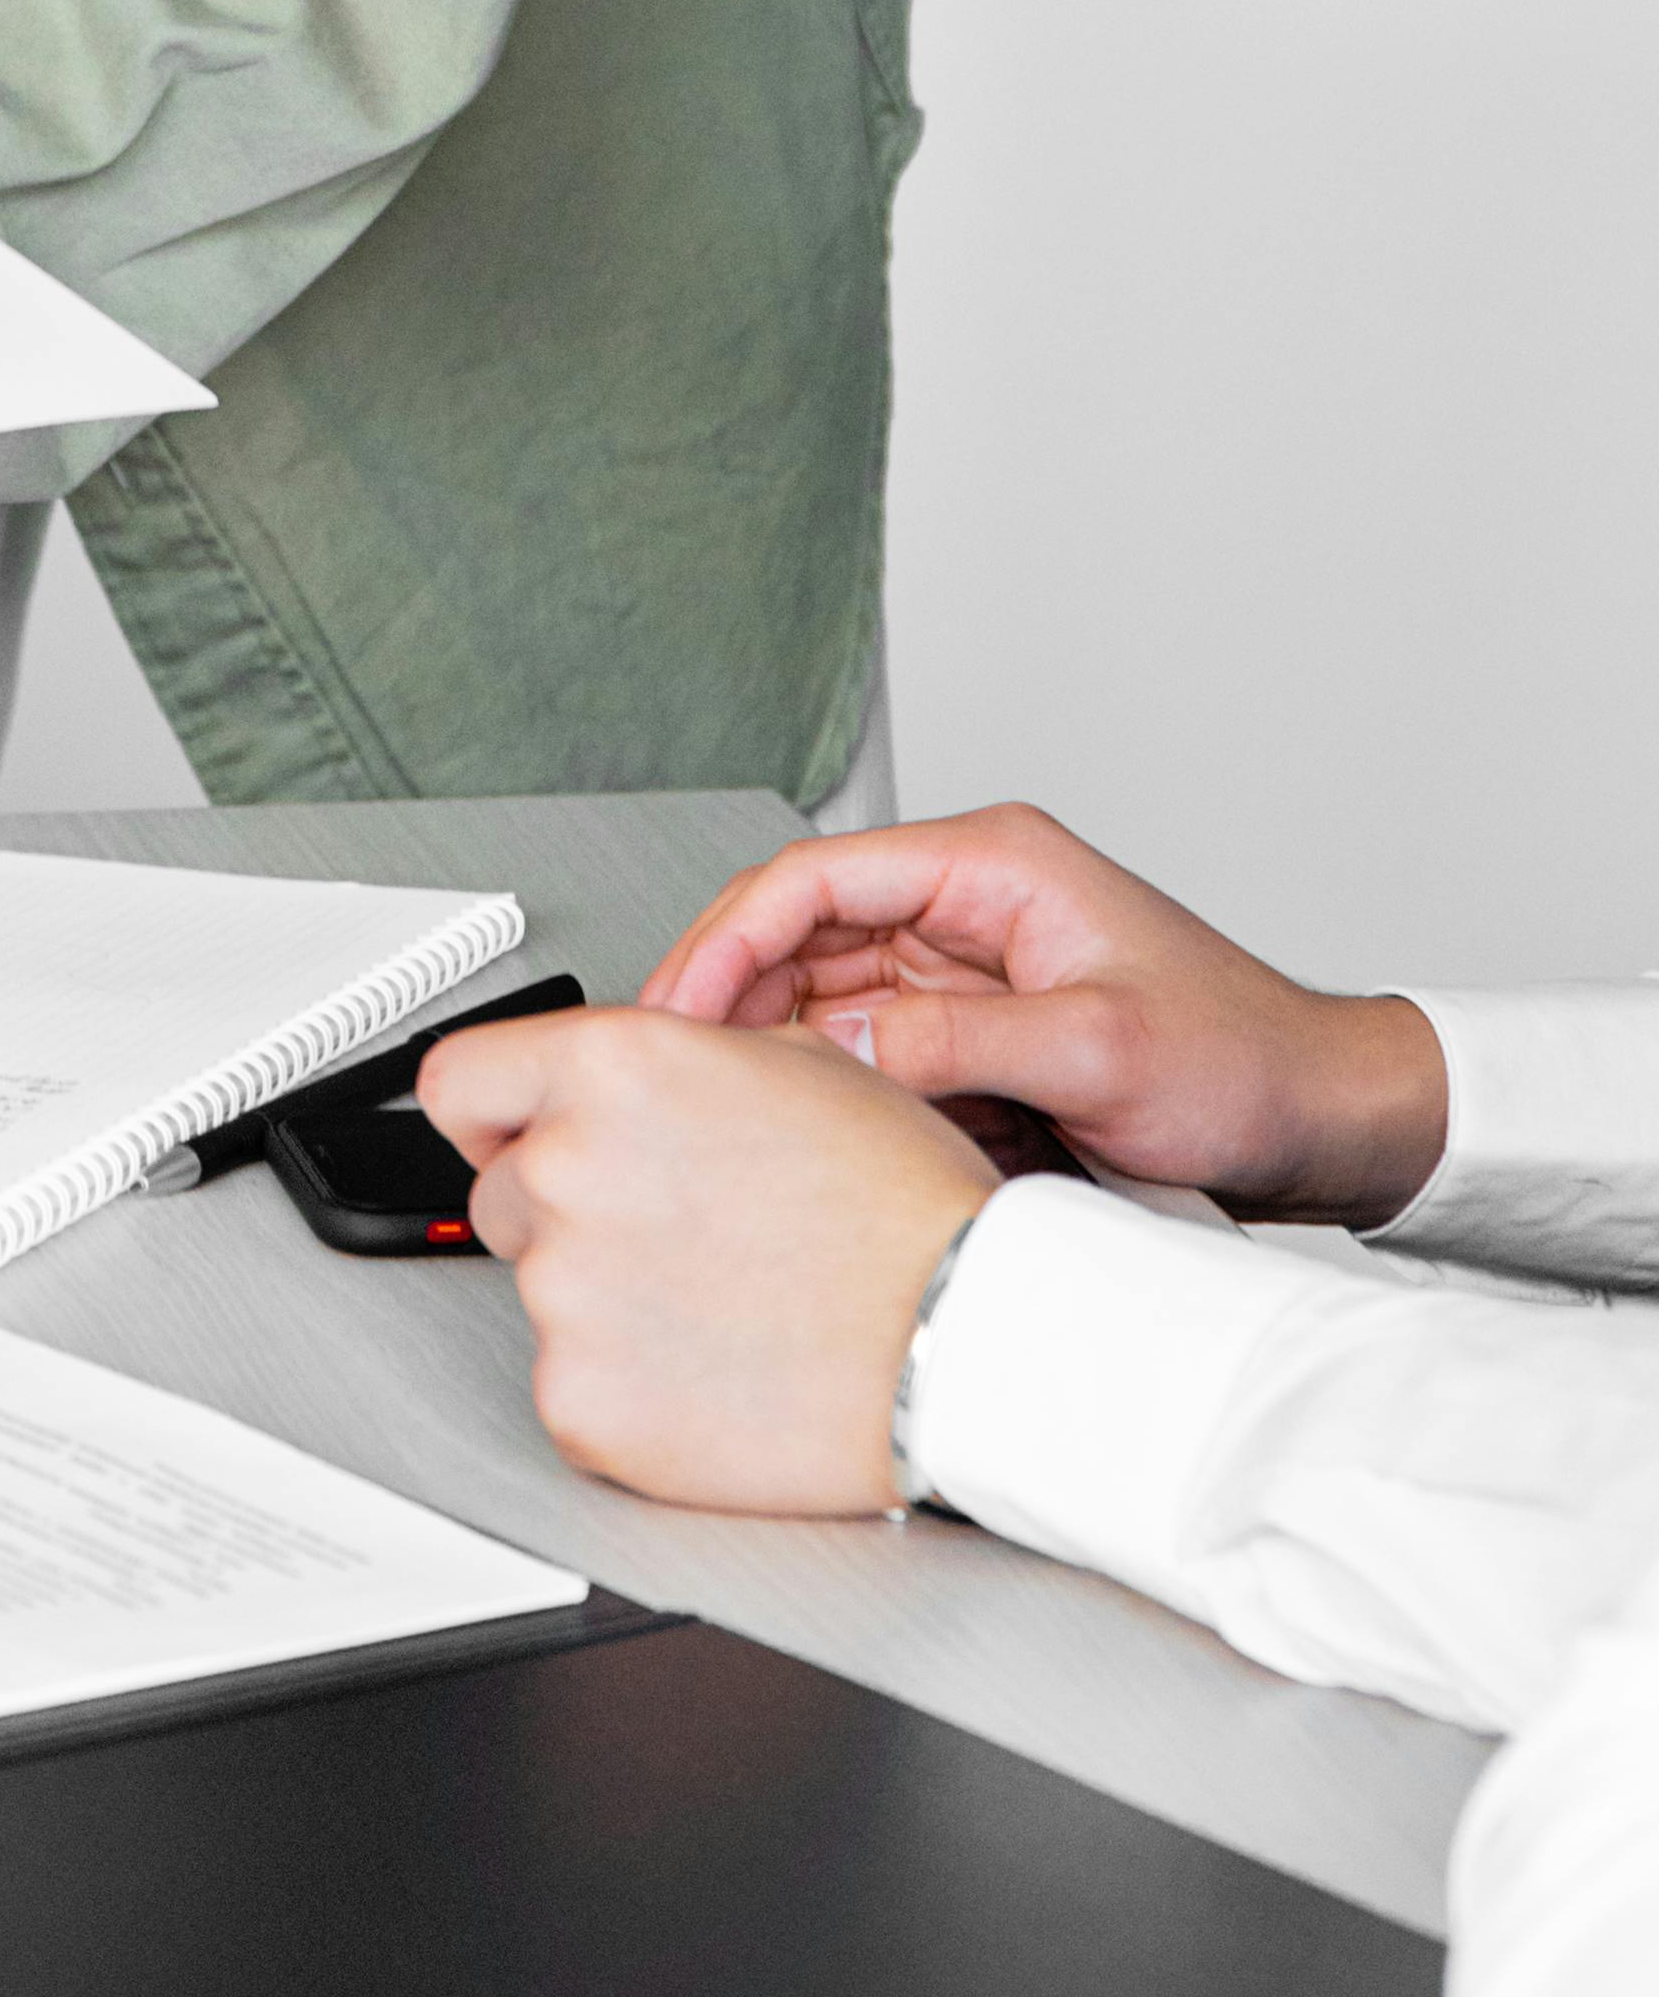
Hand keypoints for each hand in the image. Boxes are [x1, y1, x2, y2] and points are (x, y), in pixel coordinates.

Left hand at [416, 1003, 991, 1515]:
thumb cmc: (908, 1207)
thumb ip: (672, 1064)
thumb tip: (622, 1084)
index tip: (511, 1138)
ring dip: (610, 1304)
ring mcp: (567, 1294)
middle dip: (569, 1215)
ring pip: (548, 1295)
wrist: (972, 1339)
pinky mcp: (582, 1405)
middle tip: (680, 1241)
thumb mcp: (797, 1064)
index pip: (459, 1080)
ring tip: (727, 1309)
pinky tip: (717, 1373)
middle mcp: (569, 1168)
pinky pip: (573, 1389)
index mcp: (613, 1068)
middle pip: (503, 1196)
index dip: (491, 1115)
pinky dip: (630, 1392)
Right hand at [640, 800, 1450, 1223]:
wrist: (1324, 1122)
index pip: (814, 877)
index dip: (727, 938)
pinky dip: (822, 1082)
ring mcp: (970, 969)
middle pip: (801, 932)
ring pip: (822, 992)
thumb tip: (828, 1049)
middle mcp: (971, 904)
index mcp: (994, 865)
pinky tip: (793, 1130)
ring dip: (769, 1046)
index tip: (675, 1009)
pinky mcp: (977, 1031)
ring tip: (718, 1112)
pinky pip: (867, 1047)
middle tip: (671, 1078)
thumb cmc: (1245, 1065)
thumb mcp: (1098, 1052)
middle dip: (726, 997)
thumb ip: (956, 1044)